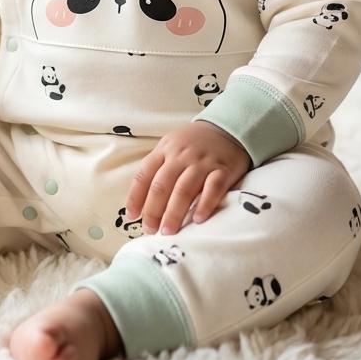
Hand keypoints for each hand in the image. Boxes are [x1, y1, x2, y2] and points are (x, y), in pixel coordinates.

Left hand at [124, 120, 251, 235]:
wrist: (228, 128)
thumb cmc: (194, 144)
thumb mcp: (171, 146)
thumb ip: (157, 168)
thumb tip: (141, 202)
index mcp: (164, 150)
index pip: (144, 175)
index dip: (135, 197)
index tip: (132, 217)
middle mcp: (181, 156)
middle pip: (162, 185)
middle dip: (153, 211)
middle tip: (150, 231)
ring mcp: (203, 163)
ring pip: (184, 189)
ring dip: (174, 213)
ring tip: (168, 231)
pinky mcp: (224, 170)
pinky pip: (213, 189)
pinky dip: (205, 204)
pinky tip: (198, 220)